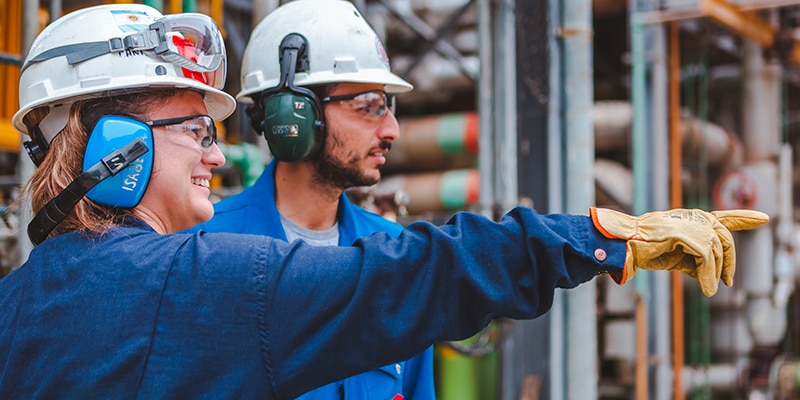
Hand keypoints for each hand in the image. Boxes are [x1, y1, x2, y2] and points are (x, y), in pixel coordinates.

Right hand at [590, 207, 768, 296]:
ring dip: (716, 272)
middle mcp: (692, 217)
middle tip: (729, 282)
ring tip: (711, 290)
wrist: (621, 246)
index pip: (722, 217)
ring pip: (716, 249)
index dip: (744, 217)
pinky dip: (708, 274)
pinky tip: (707, 288)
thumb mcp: (675, 257)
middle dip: (730, 261)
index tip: (764, 219)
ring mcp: (688, 223)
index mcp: (689, 220)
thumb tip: (712, 276)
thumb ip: (694, 261)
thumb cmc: (642, 250)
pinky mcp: (684, 234)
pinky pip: (706, 257)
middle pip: (723, 238)